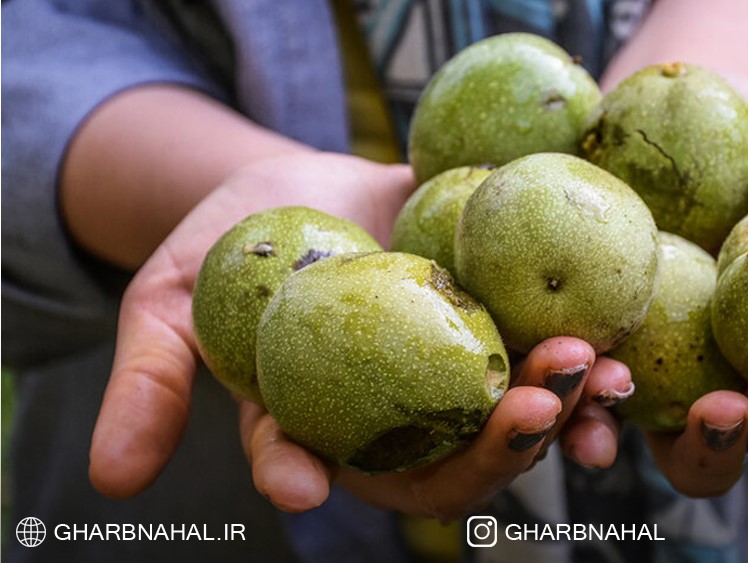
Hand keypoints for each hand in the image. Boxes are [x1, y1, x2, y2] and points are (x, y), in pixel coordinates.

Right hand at [88, 152, 630, 516]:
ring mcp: (454, 379)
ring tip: (594, 378)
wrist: (308, 180)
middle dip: (490, 451)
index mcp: (315, 426)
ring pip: (510, 422)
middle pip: (441, 465)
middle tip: (528, 415)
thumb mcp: (170, 299)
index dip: (300, 475)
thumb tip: (108, 479)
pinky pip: (548, 359)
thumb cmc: (230, 242)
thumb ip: (150, 379)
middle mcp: (395, 420)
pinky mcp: (501, 330)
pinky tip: (616, 351)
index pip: (305, 464)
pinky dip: (585, 366)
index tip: (300, 482)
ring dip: (560, 413)